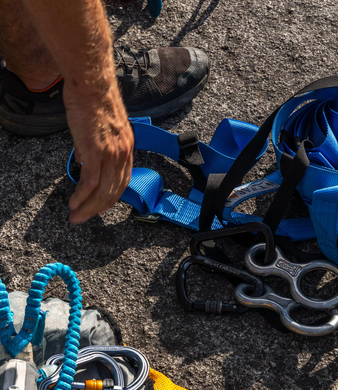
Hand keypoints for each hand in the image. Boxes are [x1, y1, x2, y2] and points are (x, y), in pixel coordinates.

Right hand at [64, 80, 132, 223]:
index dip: (110, 197)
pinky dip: (82, 195)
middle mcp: (123, 154)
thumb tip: (84, 161)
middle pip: (114, 191)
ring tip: (75, 217)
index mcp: (127, 149)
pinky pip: (92, 181)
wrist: (92, 87)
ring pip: (103, 190)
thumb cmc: (93, 102)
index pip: (122, 181)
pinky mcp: (97, 152)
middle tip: (83, 218)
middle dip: (98, 209)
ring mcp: (111, 154)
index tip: (98, 206)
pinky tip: (74, 203)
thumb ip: (96, 147)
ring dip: (89, 207)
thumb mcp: (102, 129)